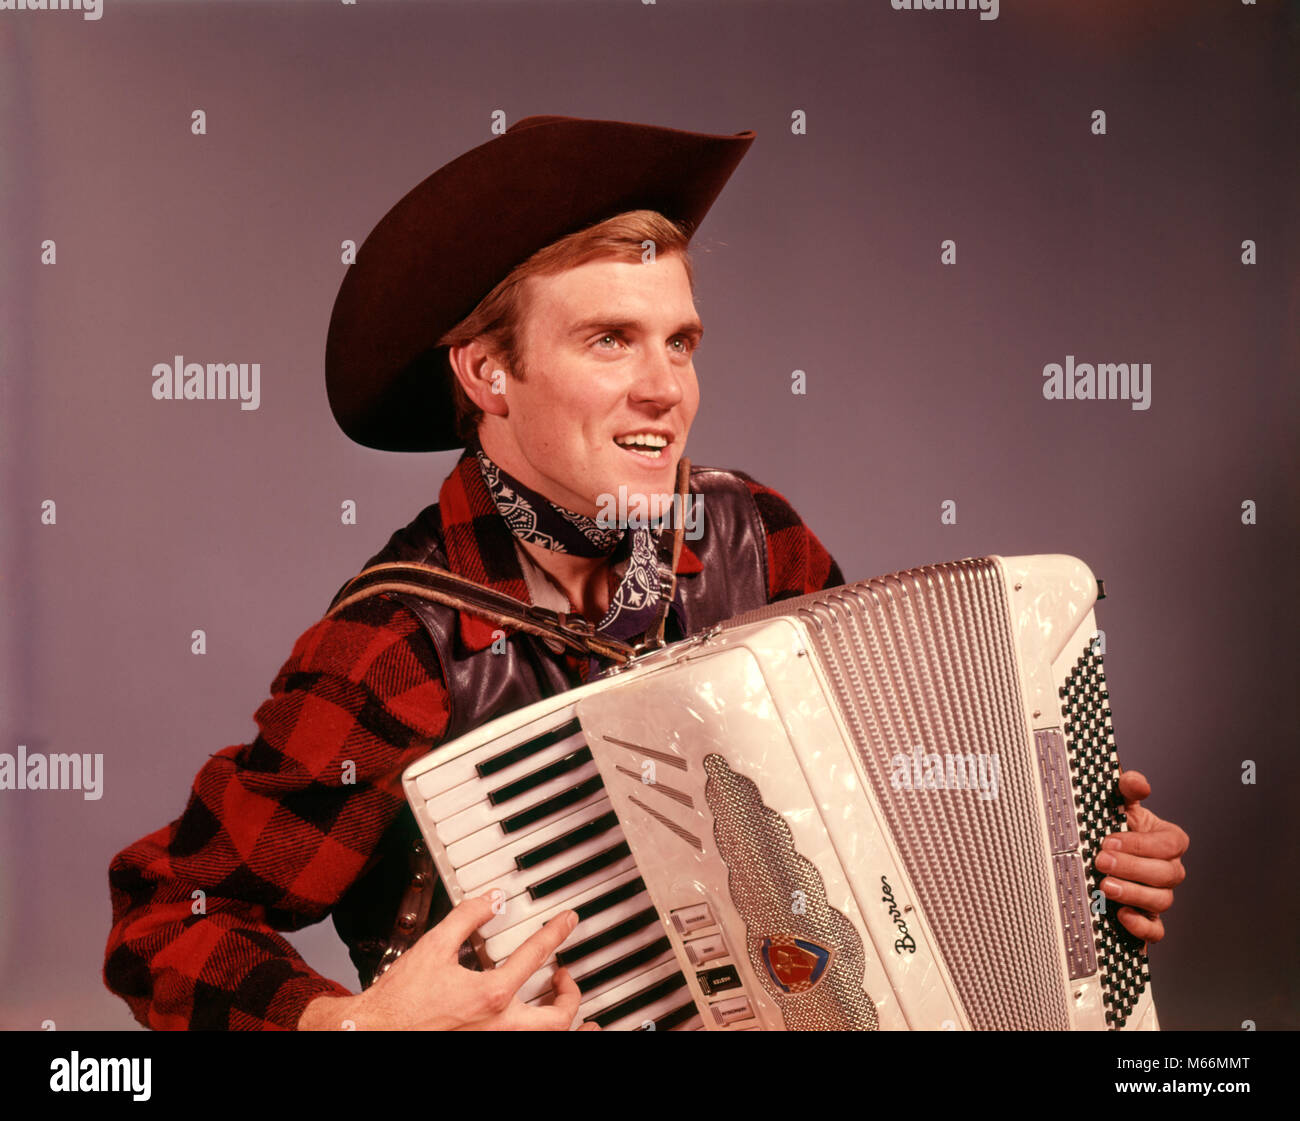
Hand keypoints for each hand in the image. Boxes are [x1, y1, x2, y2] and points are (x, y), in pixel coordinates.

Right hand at [299, 894, 599, 1029]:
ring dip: (565, 1020)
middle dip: (571, 992)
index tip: (567, 922)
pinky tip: (541, 1025)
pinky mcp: (486, 1052)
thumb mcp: (434, 946)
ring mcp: (496, 1044)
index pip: (536, 955)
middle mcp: (501, 1027)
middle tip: (564, 975)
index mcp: (492, 995)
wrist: (375, 1032)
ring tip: (564, 1004)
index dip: (556, 932)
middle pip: (559, 1015)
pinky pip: (528, 1044)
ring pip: (549, 1037)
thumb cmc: (401, 1000)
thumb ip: (468, 917)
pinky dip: (544, 1035)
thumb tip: (493, 898)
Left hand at [1094, 770, 1187, 944]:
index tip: (1111, 840)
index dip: (1142, 844)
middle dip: (1133, 867)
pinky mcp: (1147, 919)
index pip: (1170, 845)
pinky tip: (1121, 915)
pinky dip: (1142, 926)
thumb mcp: (1117, 804)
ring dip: (1133, 893)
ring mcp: (1159, 896)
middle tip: (1102, 860)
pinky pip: (1156, 931)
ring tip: (1104, 885)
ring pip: (1161, 901)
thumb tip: (1135, 781)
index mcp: (1168, 841)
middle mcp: (1169, 870)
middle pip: (1167, 874)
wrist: (1097, 853)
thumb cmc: (1113, 827)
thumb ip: (1127, 789)